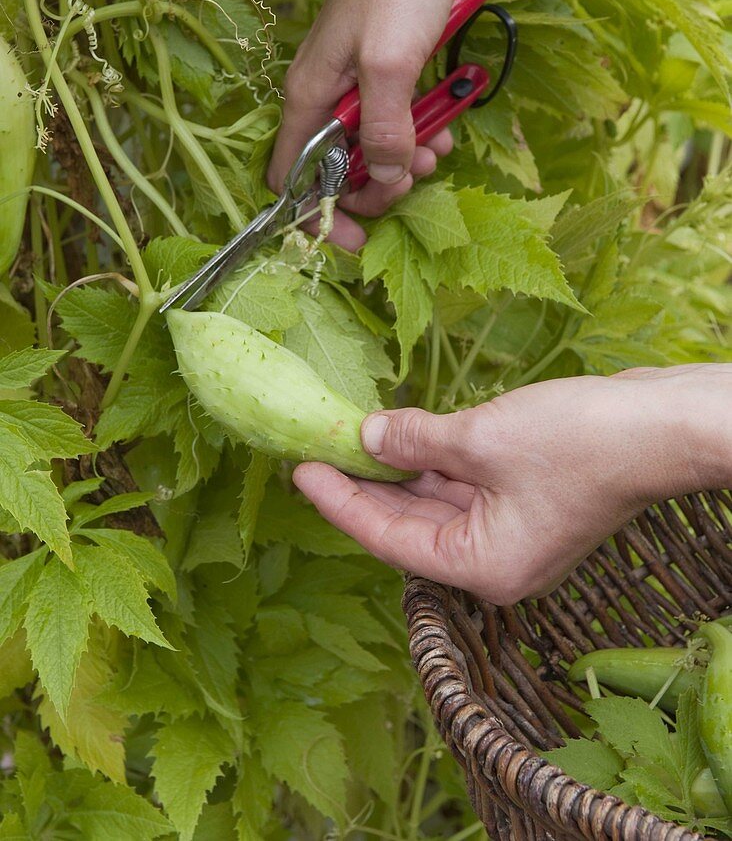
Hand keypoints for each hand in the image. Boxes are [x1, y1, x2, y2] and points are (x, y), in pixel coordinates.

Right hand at [268, 0, 466, 249]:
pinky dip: (419, 132)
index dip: (317, 213)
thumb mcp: (390, 66)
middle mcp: (324, 95)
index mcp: (308, 96)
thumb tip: (382, 179)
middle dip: (376, 185)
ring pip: (373, 147)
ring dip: (405, 160)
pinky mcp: (387, 70)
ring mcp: (356, 82)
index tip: (354, 235)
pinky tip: (444, 128)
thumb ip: (384, 130)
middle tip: (412, 181)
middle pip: (337, 168)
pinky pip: (398, 119)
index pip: (291, 177)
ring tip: (436, 151)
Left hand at [293, 365, 731, 603]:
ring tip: (349, 435)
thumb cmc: (581, 442)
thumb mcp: (482, 438)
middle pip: (411, 524)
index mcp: (484, 565)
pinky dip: (434, 460)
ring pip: (437, 501)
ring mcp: (514, 529)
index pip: (390, 539)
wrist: (662, 424)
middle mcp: (496, 558)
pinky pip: (464, 484)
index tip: (301, 468)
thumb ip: (415, 441)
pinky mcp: (527, 498)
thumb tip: (367, 436)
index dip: (341, 501)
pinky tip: (404, 432)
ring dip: (398, 469)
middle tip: (316, 449)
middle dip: (365, 485)